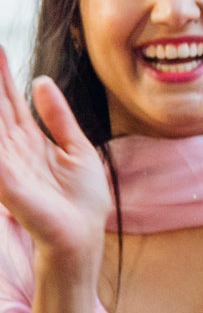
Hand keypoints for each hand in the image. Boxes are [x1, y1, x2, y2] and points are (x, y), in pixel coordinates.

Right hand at [0, 50, 109, 282]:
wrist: (83, 235)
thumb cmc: (81, 198)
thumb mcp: (76, 147)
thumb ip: (58, 116)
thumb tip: (41, 81)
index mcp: (28, 140)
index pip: (9, 102)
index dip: (2, 76)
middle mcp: (12, 150)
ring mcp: (7, 166)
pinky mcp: (9, 185)